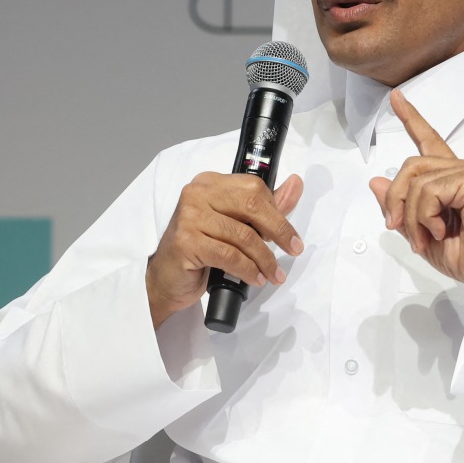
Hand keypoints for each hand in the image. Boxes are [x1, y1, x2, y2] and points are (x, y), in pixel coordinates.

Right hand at [146, 172, 303, 329]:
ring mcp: (189, 216)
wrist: (167, 280)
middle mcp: (197, 193)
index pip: (254, 188)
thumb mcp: (235, 224)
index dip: (276, 211)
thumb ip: (266, 205)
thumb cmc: (201, 249)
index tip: (289, 233)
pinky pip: (230, 256)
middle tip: (293, 249)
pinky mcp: (186, 242)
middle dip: (279, 231)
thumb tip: (296, 184)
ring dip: (265, 259)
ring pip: (243, 235)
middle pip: (251, 206)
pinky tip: (256, 278)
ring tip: (274, 273)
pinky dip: (249, 270)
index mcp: (210, 182)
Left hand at [368, 89, 463, 298]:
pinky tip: (440, 230)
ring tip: (424, 237)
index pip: (427, 140)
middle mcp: (459, 169)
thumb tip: (375, 182)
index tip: (395, 97)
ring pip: (417, 180)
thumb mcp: (418, 232)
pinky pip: (431, 190)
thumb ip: (399, 207)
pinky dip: (426, 216)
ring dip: (412, 215)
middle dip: (396, 199)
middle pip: (409, 165)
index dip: (410, 118)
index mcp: (448, 178)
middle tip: (397, 227)